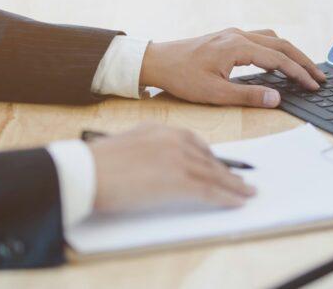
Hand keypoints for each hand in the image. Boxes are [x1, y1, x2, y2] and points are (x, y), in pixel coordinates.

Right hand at [89, 124, 255, 212]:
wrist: (86, 172)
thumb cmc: (97, 163)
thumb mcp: (128, 145)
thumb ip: (149, 149)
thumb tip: (160, 165)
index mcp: (161, 130)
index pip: (195, 143)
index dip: (212, 158)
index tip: (221, 166)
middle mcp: (173, 141)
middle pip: (208, 159)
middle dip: (227, 172)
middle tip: (242, 180)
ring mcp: (178, 160)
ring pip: (214, 174)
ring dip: (233, 186)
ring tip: (246, 193)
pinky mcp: (178, 181)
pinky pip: (209, 190)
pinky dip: (226, 197)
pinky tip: (236, 202)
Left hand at [138, 28, 326, 107]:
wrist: (156, 61)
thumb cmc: (181, 77)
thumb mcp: (215, 93)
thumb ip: (248, 95)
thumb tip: (277, 97)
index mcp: (238, 47)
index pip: (279, 59)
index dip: (299, 73)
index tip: (314, 85)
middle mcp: (238, 35)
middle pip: (282, 44)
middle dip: (304, 61)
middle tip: (320, 77)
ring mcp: (233, 33)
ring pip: (273, 38)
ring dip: (291, 52)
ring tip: (305, 68)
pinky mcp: (227, 37)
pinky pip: (261, 38)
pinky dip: (277, 48)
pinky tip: (278, 59)